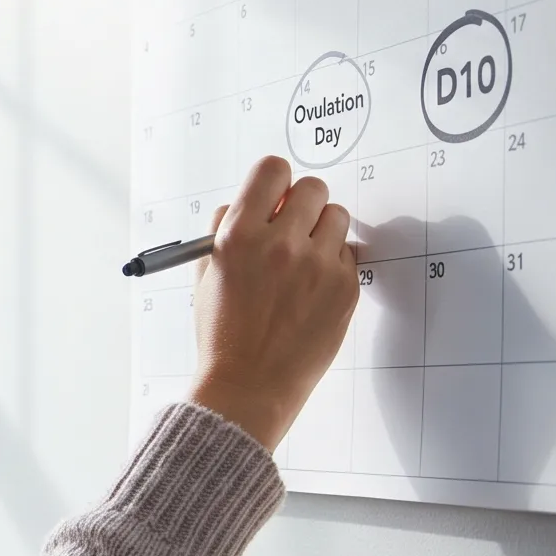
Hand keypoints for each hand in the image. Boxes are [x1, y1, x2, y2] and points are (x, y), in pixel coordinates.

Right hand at [189, 155, 360, 449]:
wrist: (249, 385)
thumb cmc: (224, 335)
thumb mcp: (207, 275)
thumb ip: (226, 230)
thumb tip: (247, 202)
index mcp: (239, 236)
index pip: (272, 170)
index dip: (274, 180)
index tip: (276, 194)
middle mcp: (280, 245)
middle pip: (312, 187)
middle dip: (302, 203)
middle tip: (292, 227)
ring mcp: (318, 266)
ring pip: (337, 216)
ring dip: (322, 230)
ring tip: (304, 260)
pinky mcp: (345, 287)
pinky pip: (348, 253)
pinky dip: (333, 263)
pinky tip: (312, 288)